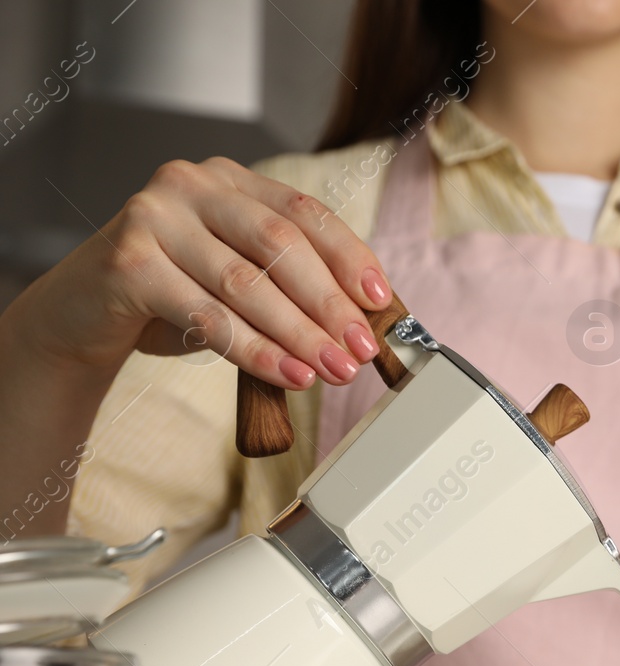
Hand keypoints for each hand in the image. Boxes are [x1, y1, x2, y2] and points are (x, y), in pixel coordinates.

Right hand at [8, 156, 390, 388]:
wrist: (83, 313)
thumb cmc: (172, 294)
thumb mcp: (237, 278)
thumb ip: (287, 283)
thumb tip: (360, 322)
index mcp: (230, 180)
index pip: (305, 213)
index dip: (349, 258)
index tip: (379, 302)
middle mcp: (192, 186)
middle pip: (281, 245)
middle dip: (330, 304)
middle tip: (360, 350)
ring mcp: (155, 217)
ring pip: (246, 283)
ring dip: (299, 335)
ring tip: (332, 370)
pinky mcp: (128, 262)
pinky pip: (207, 314)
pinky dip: (254, 350)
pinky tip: (287, 374)